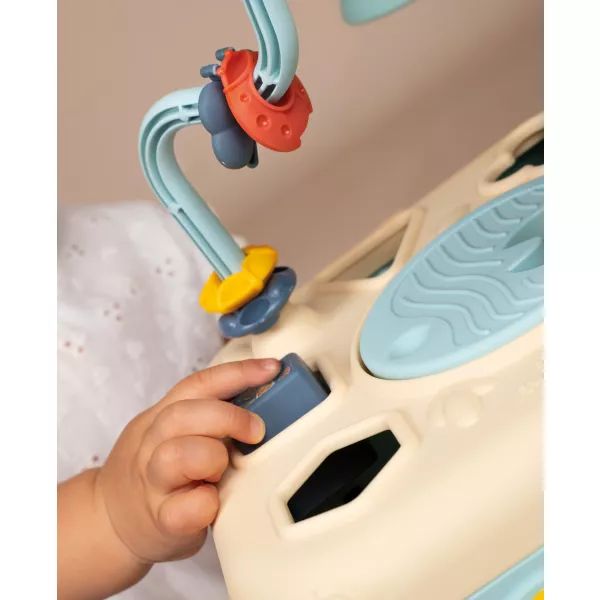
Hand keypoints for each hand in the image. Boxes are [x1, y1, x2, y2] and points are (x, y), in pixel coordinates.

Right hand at [96, 358, 279, 563]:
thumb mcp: (174, 433)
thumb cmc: (160, 473)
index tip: (271, 369)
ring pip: (176, 455)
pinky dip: (205, 503)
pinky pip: (184, 509)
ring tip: (224, 471)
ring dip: (211, 458)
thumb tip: (265, 396)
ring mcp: (153, 483)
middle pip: (182, 414)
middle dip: (227, 417)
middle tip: (256, 431)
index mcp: (161, 417)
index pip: (198, 384)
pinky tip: (214, 502)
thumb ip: (207, 415)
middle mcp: (152, 445)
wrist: (112, 522)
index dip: (237, 373)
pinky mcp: (161, 521)